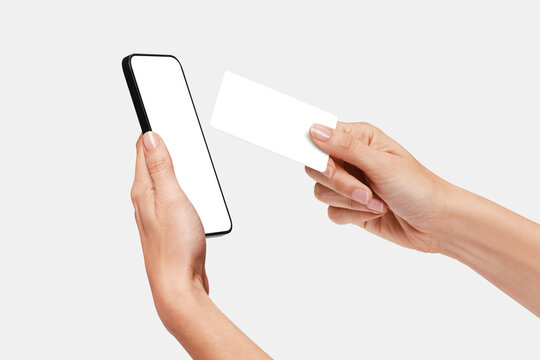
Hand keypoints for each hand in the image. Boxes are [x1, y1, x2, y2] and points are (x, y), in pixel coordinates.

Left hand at [131, 132, 270, 357]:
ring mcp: (156, 212)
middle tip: (172, 123)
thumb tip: (151, 136)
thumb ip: (161, 167)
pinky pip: (172, 195)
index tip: (159, 108)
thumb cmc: (176, 248)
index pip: (143, 148)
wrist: (179, 286)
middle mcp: (145, 200)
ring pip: (163, 178)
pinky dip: (181, 183)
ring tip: (180, 145)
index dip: (153, 128)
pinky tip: (190, 185)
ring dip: (173, 162)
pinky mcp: (169, 224)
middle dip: (163, 142)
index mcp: (143, 190)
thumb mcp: (171, 199)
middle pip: (152, 161)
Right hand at [306, 122, 453, 252]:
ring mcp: (349, 184)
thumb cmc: (418, 187)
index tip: (326, 166)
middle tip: (364, 190)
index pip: (321, 137)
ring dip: (351, 202)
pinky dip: (353, 216)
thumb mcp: (381, 163)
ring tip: (377, 203)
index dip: (316, 151)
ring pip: (322, 192)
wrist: (436, 223)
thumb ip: (345, 147)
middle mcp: (351, 159)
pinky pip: (332, 212)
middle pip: (317, 168)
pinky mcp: (350, 208)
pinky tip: (376, 212)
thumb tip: (315, 130)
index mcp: (359, 138)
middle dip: (339, 184)